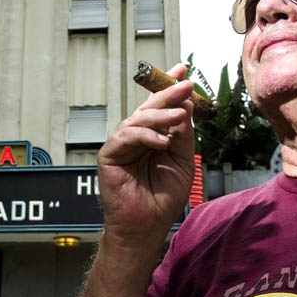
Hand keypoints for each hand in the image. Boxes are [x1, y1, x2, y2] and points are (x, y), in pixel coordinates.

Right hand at [97, 64, 194, 250]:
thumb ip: (183, 135)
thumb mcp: (183, 162)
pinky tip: (161, 141)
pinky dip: (144, 136)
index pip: (160, 107)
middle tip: (185, 84)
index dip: (169, 86)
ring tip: (180, 115)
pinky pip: (126, 138)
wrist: (147, 226)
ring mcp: (121, 145)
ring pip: (138, 120)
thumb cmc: (163, 198)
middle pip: (149, 108)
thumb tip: (186, 107)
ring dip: (160, 114)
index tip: (183, 69)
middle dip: (167, 93)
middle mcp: (136, 137)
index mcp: (153, 136)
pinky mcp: (109, 155)